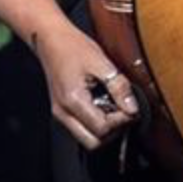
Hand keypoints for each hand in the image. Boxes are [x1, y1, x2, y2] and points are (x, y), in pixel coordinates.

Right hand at [32, 19, 141, 149]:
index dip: (121, 121)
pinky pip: (80, 127)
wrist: (50, 39)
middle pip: (93, 142)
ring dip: (103, 128)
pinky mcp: (61, 110)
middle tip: (123, 112)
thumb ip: (119, 86)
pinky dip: (94, 122)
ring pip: (86, 138)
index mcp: (73, 100)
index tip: (130, 108)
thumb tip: (132, 108)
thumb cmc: (73, 46)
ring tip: (113, 107)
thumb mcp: (102, 62)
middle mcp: (63, 112)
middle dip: (112, 131)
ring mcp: (60, 113)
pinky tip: (102, 104)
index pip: (102, 129)